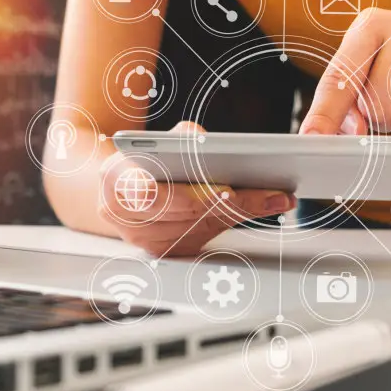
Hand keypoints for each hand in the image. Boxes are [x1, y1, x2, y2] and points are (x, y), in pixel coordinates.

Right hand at [98, 122, 294, 256]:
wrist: (117, 187)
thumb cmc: (139, 160)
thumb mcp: (154, 140)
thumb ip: (180, 138)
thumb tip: (209, 145)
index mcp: (114, 180)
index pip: (149, 193)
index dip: (189, 195)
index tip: (226, 192)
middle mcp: (124, 216)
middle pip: (188, 213)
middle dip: (233, 203)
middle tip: (270, 194)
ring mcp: (143, 239)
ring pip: (201, 228)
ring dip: (240, 213)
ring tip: (275, 198)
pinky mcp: (162, 251)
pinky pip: (203, 238)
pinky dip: (230, 221)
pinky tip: (256, 207)